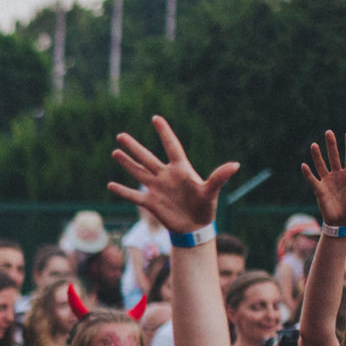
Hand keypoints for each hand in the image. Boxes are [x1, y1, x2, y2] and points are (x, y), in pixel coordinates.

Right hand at [107, 116, 237, 235]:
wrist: (195, 228)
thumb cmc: (205, 208)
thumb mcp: (211, 191)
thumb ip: (219, 177)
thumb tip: (235, 165)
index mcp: (181, 169)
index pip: (171, 146)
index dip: (164, 132)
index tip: (155, 118)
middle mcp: (166, 176)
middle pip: (147, 158)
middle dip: (134, 147)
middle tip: (121, 136)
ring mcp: (157, 188)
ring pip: (138, 172)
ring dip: (127, 163)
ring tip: (115, 152)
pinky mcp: (151, 203)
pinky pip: (134, 196)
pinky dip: (123, 191)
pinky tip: (111, 185)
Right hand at [299, 130, 345, 226]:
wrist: (342, 221)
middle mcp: (338, 175)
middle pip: (334, 157)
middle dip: (332, 145)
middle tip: (329, 132)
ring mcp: (328, 181)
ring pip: (322, 165)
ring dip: (318, 156)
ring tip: (314, 145)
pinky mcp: (319, 189)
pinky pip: (312, 179)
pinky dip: (308, 173)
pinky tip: (304, 165)